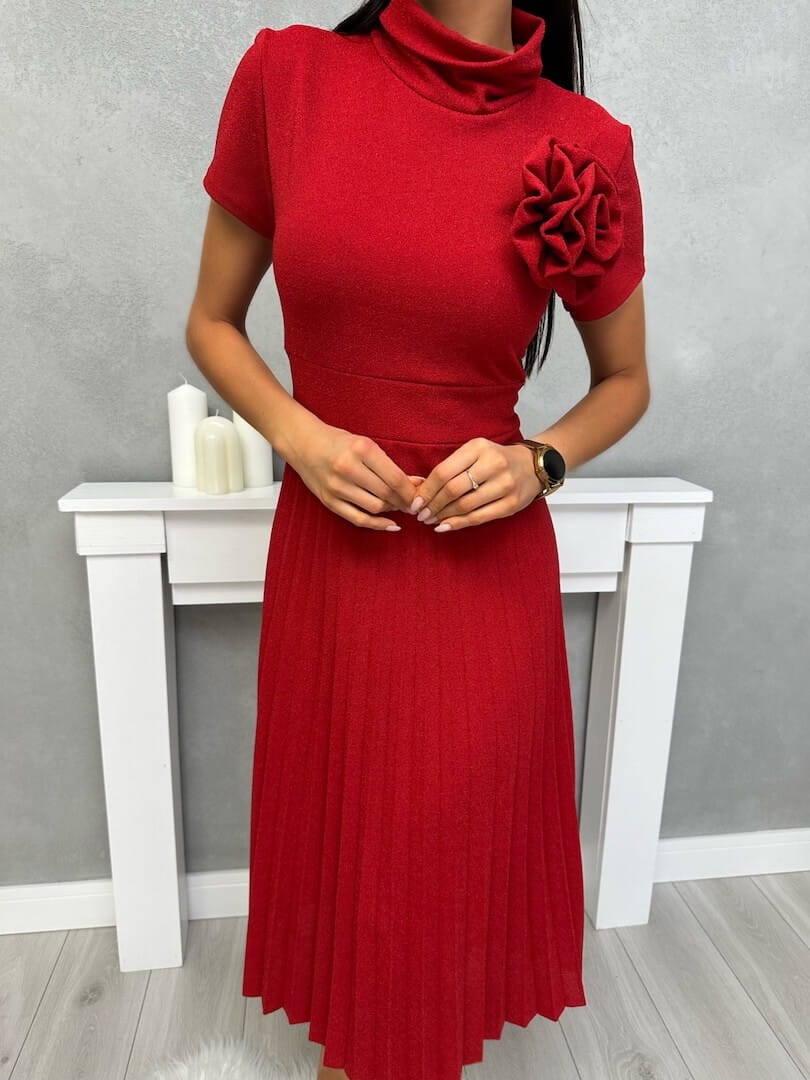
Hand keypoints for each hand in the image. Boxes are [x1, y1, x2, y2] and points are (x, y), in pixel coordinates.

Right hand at [288, 421, 420, 530]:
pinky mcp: (329, 501)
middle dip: (405, 501)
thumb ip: (388, 465)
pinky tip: (391, 525)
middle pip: (387, 494)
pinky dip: (377, 525)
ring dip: (393, 510)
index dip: (411, 491)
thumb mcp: (365, 445)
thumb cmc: (338, 442)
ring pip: (375, 507)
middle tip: (415, 503)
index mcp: (361, 449)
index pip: (394, 477)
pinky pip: (358, 519)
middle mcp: (348, 468)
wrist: (303, 444)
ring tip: (400, 506)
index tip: (420, 494)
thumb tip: (415, 484)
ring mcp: (337, 487)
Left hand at [411, 438, 540, 531]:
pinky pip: (479, 517)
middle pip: (453, 490)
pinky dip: (459, 523)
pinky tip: (446, 526)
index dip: (426, 490)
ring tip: (431, 520)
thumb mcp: (474, 453)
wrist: (532, 466)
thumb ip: (451, 468)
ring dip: (444, 516)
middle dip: (433, 505)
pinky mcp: (512, 503)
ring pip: (465, 505)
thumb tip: (422, 492)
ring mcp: (505, 484)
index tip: (415, 502)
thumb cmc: (495, 460)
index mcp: (478, 448)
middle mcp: (493, 464)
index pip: (443, 472)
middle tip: (421, 515)